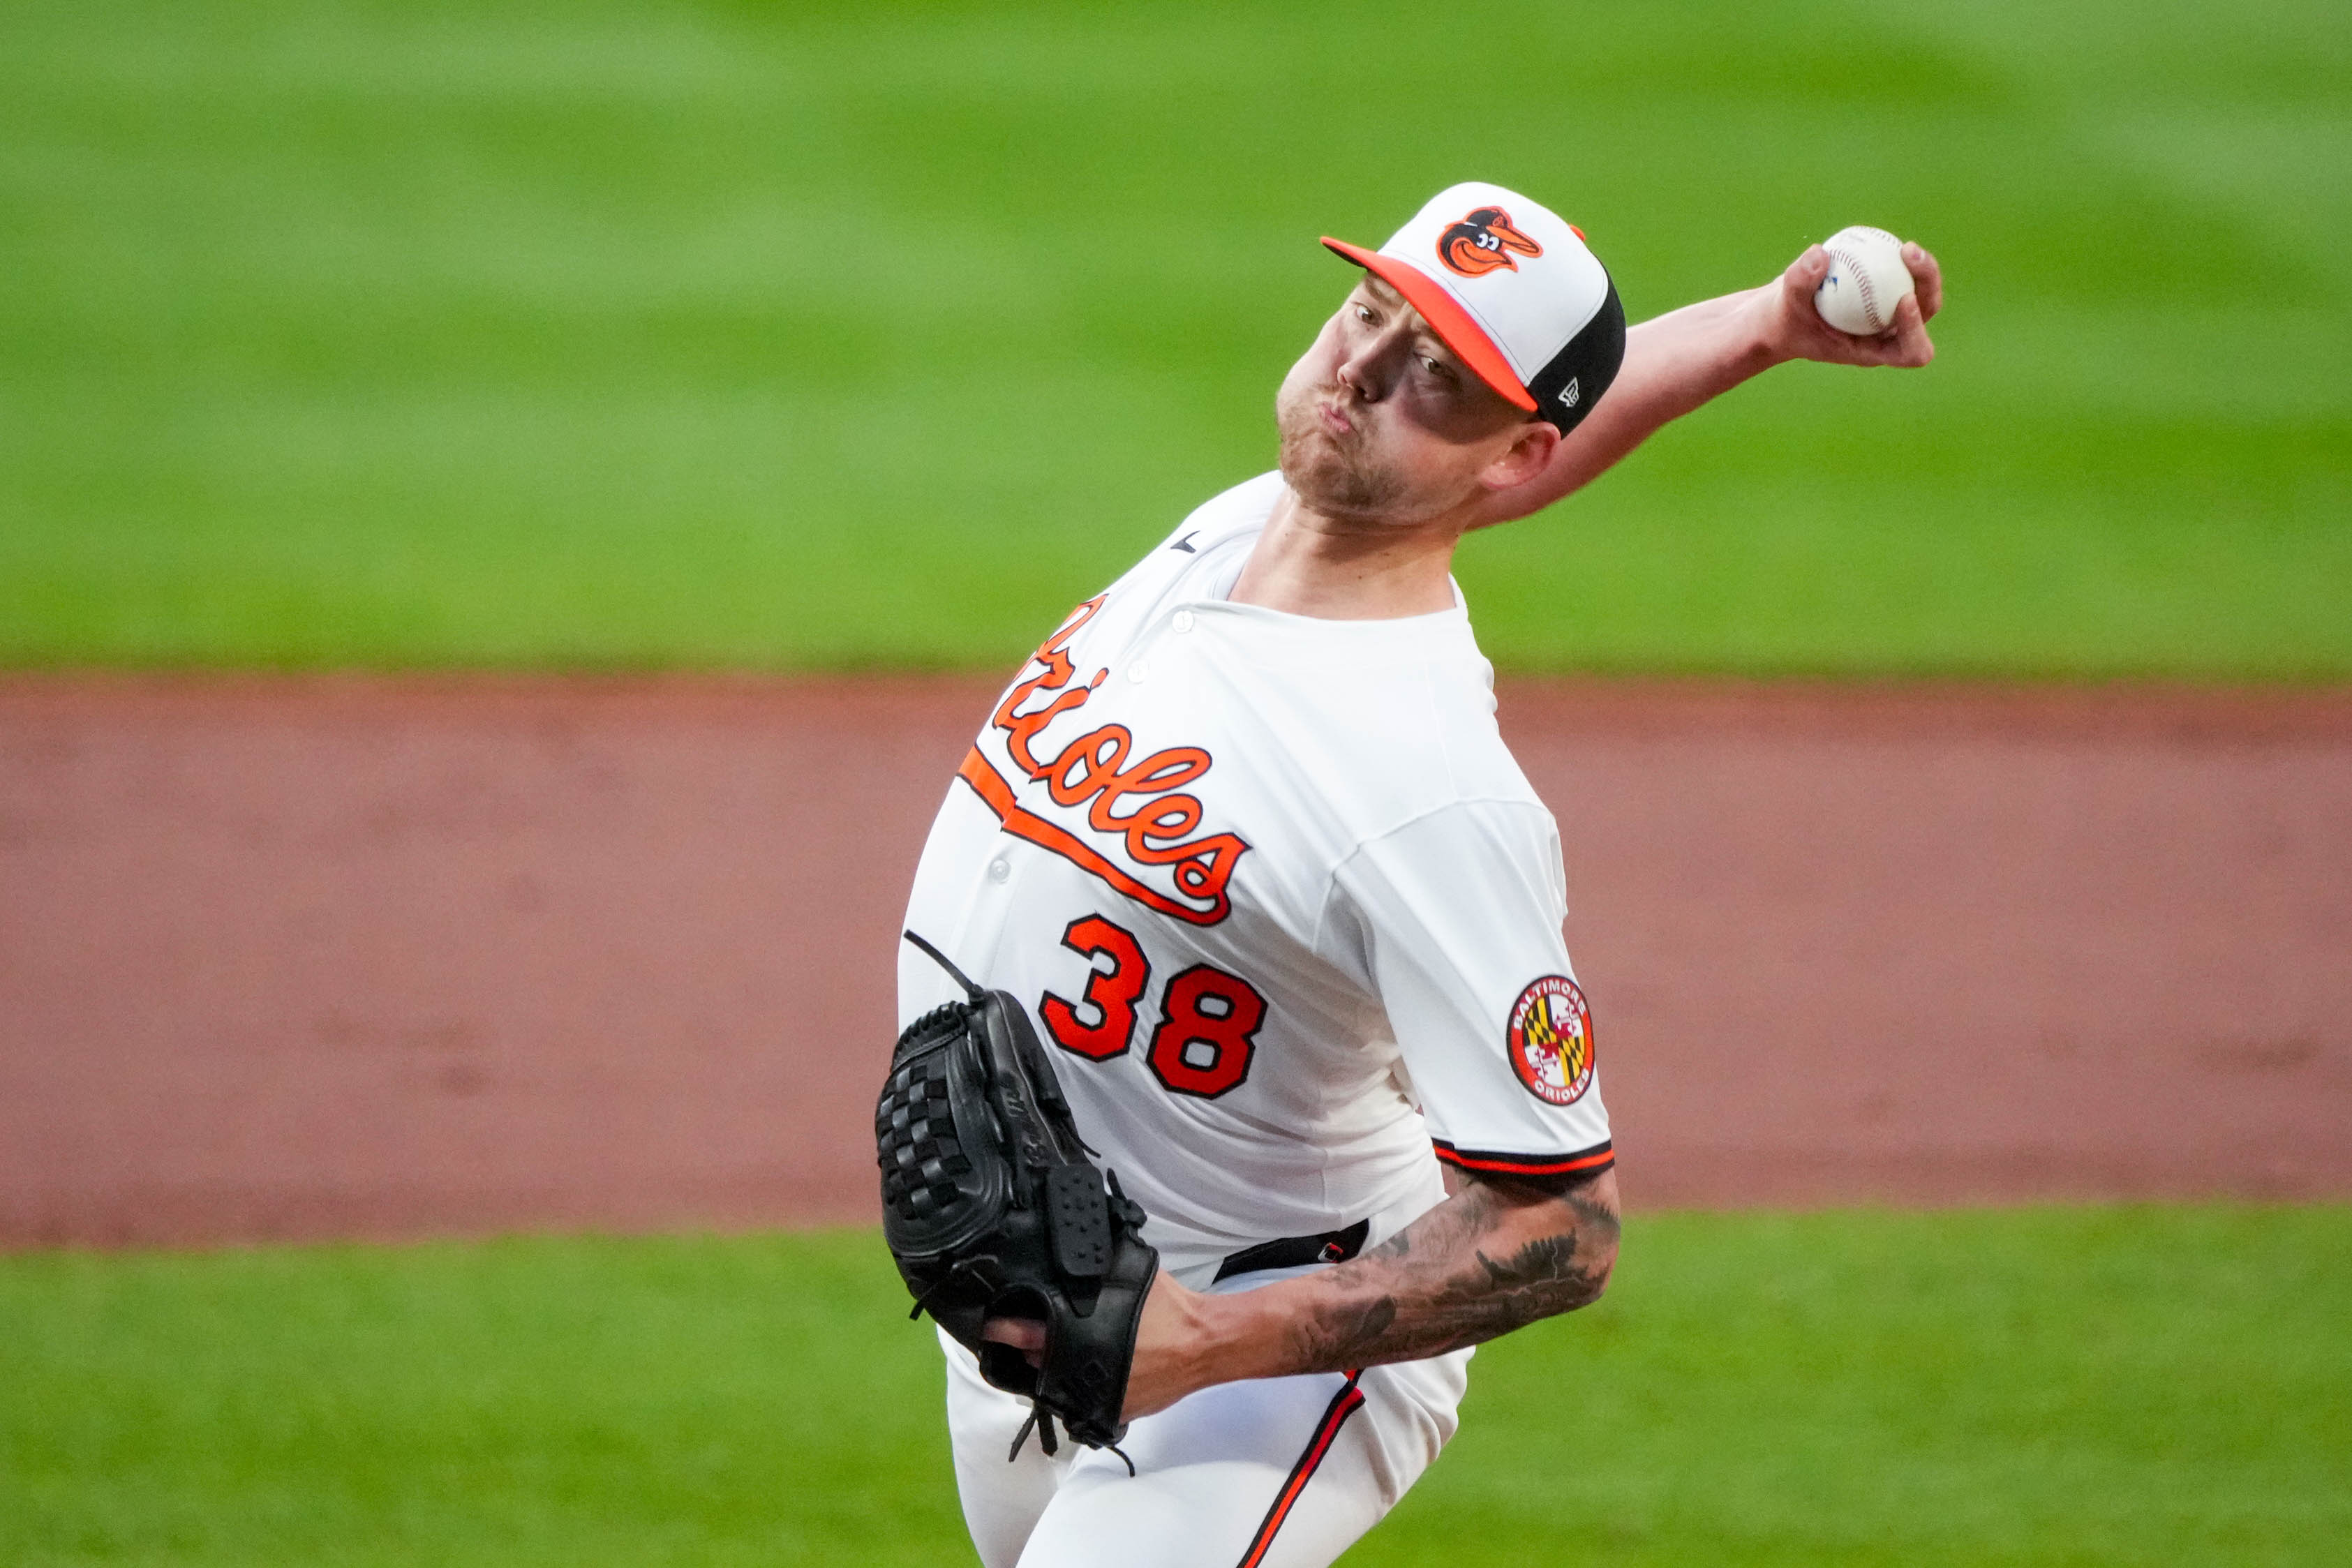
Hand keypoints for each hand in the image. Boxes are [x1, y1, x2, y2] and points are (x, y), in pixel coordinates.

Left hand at [981, 1268, 1220, 1422]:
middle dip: (1026, 1350)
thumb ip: (1094, 1271)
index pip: (1023, 1336)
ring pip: (1057, 1386)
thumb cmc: (1165, 1307)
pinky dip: (1079, 1386)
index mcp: (1075, 1337)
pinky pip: (1083, 1400)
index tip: (992, 1324)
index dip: (1002, 1330)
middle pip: (1034, 1364)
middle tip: (1023, 1333)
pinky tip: (1085, 1371)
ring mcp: (1093, 1397)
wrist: (1202, 1344)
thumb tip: (1075, 1250)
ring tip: (1050, 1354)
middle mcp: (1077, 1373)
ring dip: (1050, 1370)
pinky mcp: (1111, 1412)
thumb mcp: (1125, 1274)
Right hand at [1749, 240, 1942, 368]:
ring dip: (1922, 269)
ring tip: (1906, 248)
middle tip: (1909, 256)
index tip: (1904, 299)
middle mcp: (1888, 334)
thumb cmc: (1784, 320)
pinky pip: (1902, 275)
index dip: (1918, 328)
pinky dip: (1898, 259)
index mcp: (1873, 351)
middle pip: (1926, 312)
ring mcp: (1889, 314)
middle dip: (1928, 284)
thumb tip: (1820, 253)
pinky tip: (1887, 241)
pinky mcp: (1885, 293)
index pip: (1910, 350)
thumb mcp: (1784, 304)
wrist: (1781, 317)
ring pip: (1921, 291)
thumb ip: (1799, 281)